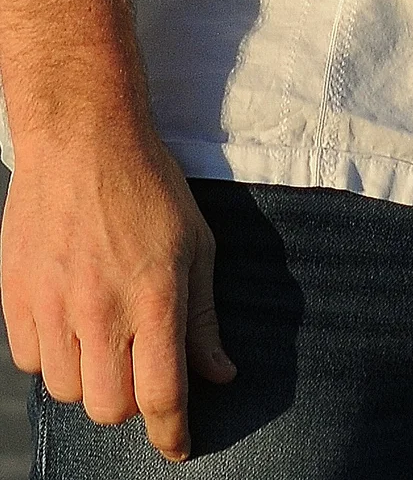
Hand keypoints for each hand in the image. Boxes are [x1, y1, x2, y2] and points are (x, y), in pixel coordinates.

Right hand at [1, 126, 233, 461]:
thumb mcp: (195, 243)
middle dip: (129, 404)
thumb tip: (220, 375)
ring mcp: (52, 305)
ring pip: (67, 391)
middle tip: (138, 371)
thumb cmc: (148, 185)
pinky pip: (28, 362)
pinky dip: (50, 357)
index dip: (172, 434)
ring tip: (102, 338)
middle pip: (109, 408)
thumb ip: (204, 317)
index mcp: (154, 296)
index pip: (162, 395)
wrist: (82, 137)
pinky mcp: (15, 297)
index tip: (178, 447)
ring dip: (89, 380)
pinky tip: (67, 322)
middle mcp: (101, 309)